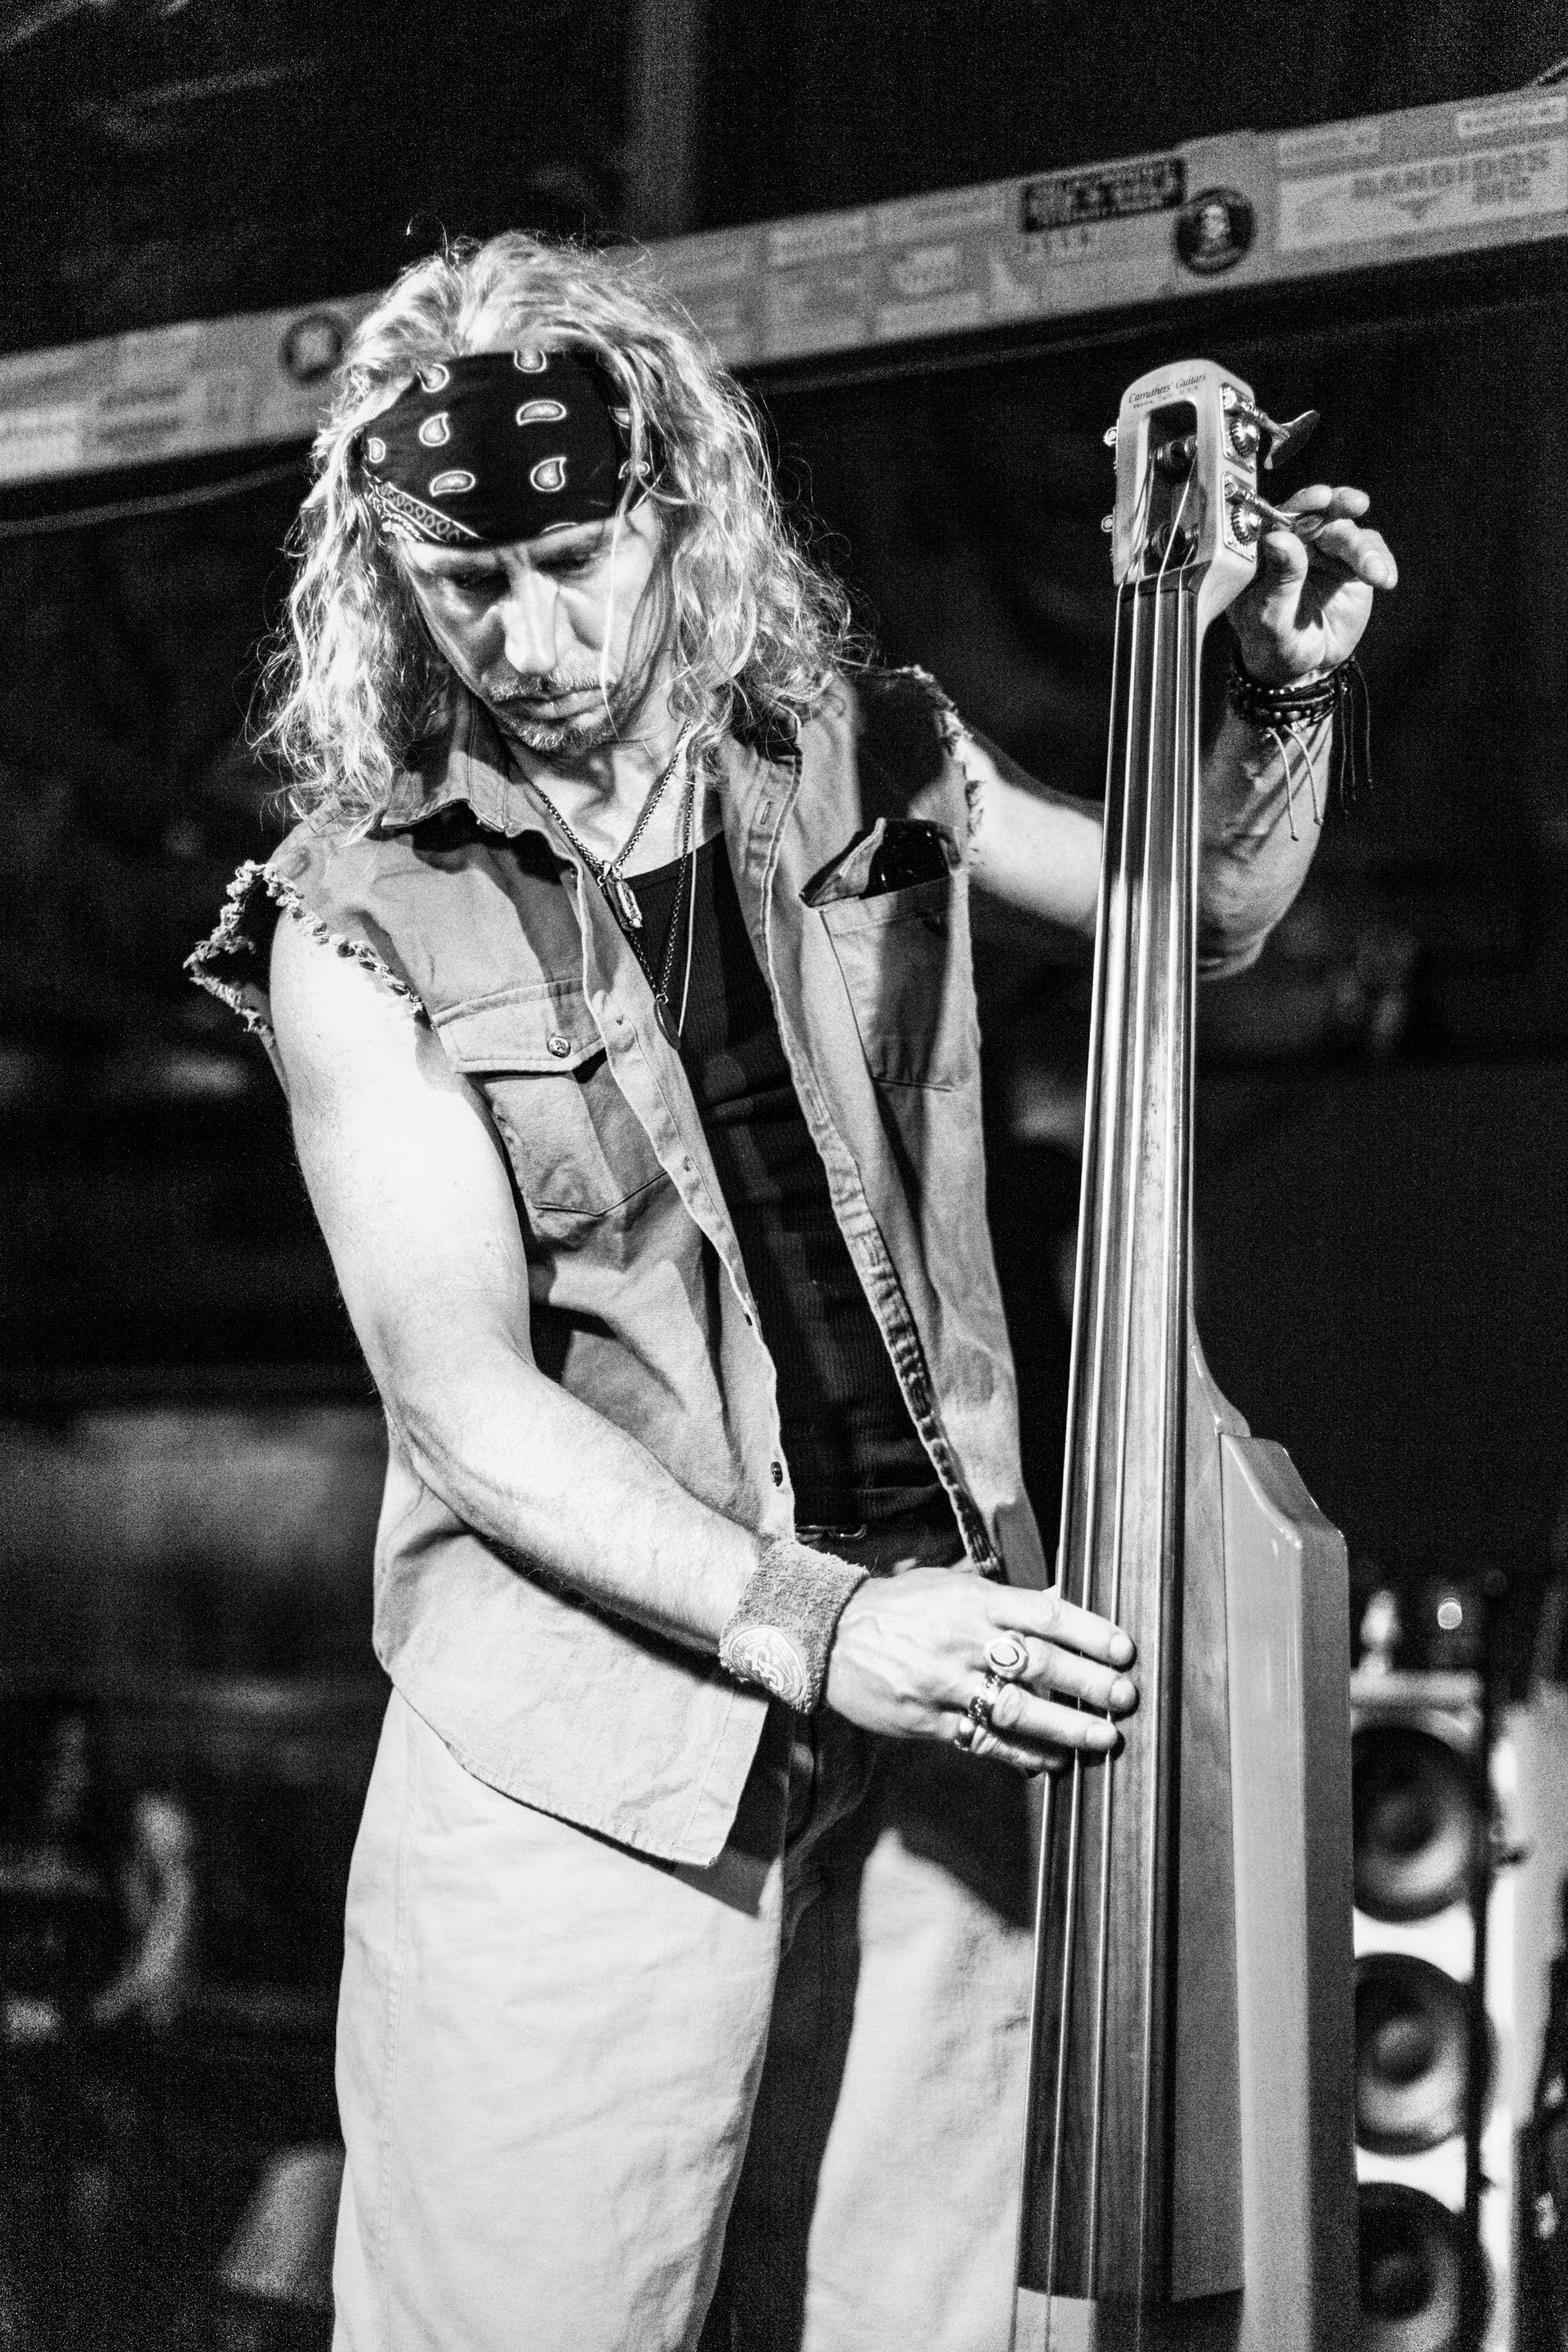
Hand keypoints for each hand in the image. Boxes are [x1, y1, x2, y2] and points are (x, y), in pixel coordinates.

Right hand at [823, 1569, 1137, 1772]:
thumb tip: (1060, 1600)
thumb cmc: (901, 1605)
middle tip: (1126, 1698)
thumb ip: (1005, 1598)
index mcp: (975, 1601)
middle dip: (1089, 1683)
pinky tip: (1052, 1763)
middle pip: (1039, 1664)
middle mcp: (963, 1640)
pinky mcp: (926, 1721)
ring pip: (1017, 1709)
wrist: (830, 1633)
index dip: (1089, 1633)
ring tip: (1103, 1739)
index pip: (1044, 1614)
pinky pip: (984, 1742)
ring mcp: (944, 1683)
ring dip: (1066, 1728)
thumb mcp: (953, 1585)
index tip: (1124, 1650)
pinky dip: (1022, 1755)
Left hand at [1227, 484, 1397, 687]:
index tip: (1319, 499)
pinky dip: (1381, 562)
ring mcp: (1326, 552)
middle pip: (1317, 513)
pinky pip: (1372, 551)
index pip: (1278, 517)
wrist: (1303, 669)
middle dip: (1338, 504)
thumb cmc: (1272, 644)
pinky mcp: (1353, 564)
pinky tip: (1385, 580)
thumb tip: (1278, 538)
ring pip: (1347, 532)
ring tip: (1375, 575)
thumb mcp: (1270, 619)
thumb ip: (1278, 579)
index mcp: (1264, 551)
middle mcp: (1296, 544)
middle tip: (1354, 503)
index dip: (1299, 504)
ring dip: (1364, 549)